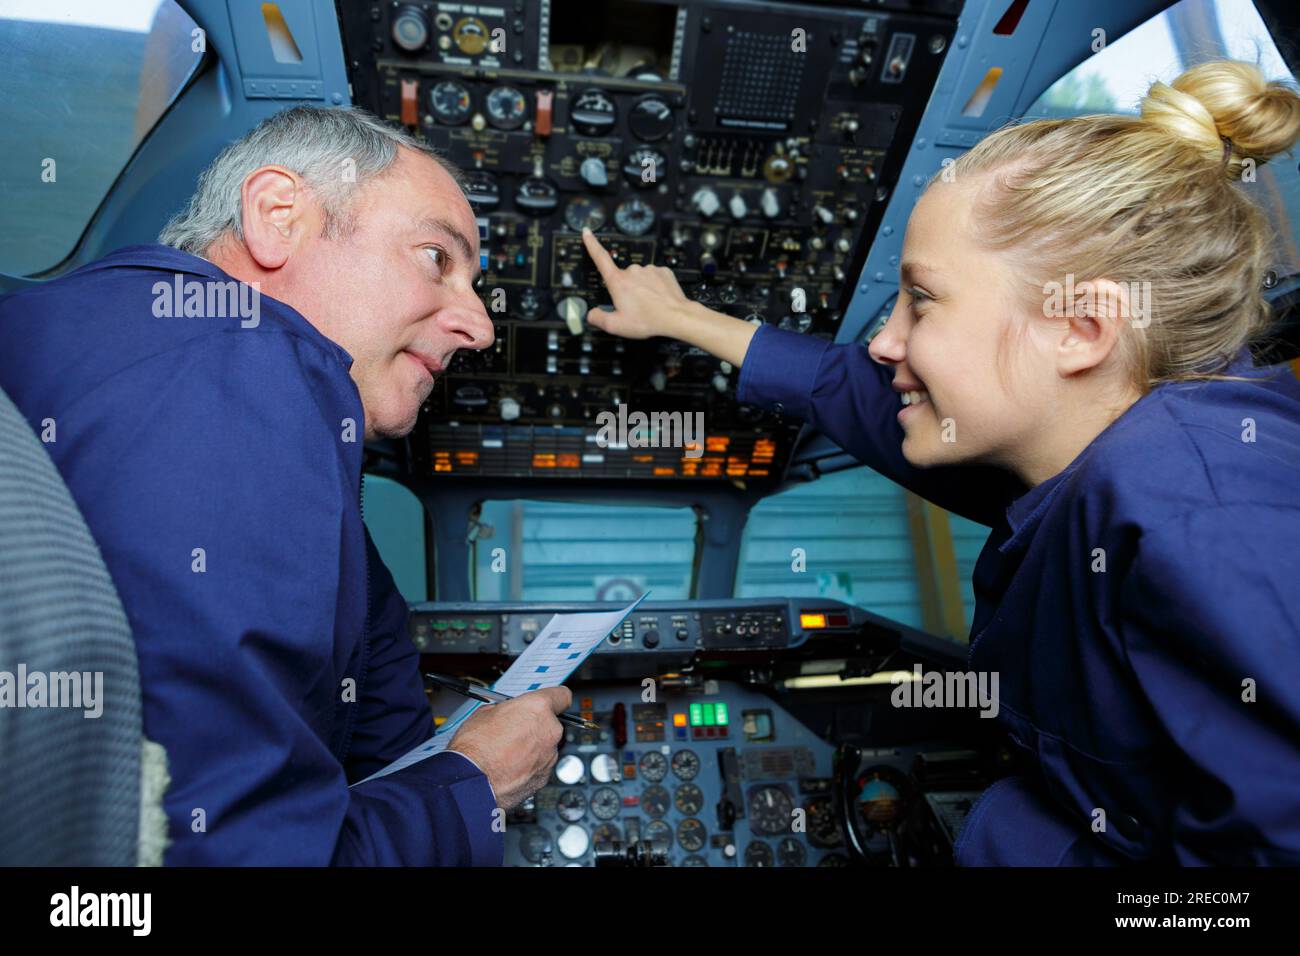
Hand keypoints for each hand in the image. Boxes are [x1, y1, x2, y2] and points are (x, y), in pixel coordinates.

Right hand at [446, 686, 569, 809]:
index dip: (553, 699)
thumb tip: (510, 712)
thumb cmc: (475, 748)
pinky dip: (528, 766)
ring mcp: (549, 756)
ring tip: (506, 753)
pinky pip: (539, 766)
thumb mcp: (485, 712)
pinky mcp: (544, 778)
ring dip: (531, 748)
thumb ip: (508, 709)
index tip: (548, 703)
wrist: (470, 783)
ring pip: (545, 747)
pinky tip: (508, 767)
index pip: (562, 696)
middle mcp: (550, 731)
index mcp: (538, 708)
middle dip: (535, 726)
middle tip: (514, 730)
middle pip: (551, 723)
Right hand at [581, 228, 694, 338]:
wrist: (676, 316)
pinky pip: (654, 278)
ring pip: (639, 279)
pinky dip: (654, 287)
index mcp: (618, 281)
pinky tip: (657, 299)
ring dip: (641, 289)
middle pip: (622, 278)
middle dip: (625, 290)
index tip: (587, 233)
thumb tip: (592, 314)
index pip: (600, 257)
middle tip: (633, 307)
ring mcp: (649, 270)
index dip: (592, 244)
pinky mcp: (663, 271)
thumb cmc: (648, 320)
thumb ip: (598, 318)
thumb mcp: (616, 325)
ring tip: (647, 305)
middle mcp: (633, 271)